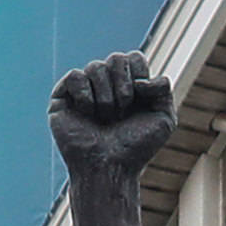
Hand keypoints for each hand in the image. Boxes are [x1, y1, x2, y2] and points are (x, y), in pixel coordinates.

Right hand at [49, 51, 174, 182]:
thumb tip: (146, 78)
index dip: (139, 75)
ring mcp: (83, 90)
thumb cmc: (136, 148)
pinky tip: (86, 114)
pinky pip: (74, 76)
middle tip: (122, 113)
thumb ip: (163, 90)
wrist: (110, 167)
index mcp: (129, 85)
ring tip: (105, 119)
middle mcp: (106, 85)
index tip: (139, 100)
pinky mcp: (62, 97)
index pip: (134, 57)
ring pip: (95, 66)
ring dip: (106, 97)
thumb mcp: (163, 119)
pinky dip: (85, 96)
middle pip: (116, 58)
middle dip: (124, 87)